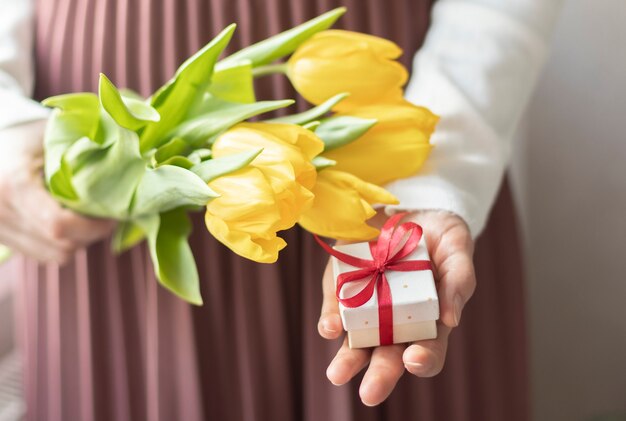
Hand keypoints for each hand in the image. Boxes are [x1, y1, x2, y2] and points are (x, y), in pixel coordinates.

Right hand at [0, 120, 114, 263]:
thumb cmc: (27, 136)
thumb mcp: (52, 137)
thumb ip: (82, 154)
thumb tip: (124, 167)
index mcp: (14, 185)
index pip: (59, 225)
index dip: (93, 226)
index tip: (113, 215)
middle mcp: (0, 212)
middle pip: (61, 245)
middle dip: (91, 234)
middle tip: (108, 214)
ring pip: (54, 254)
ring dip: (78, 240)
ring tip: (87, 216)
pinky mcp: (2, 239)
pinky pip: (43, 254)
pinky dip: (61, 243)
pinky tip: (68, 221)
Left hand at [318, 210, 475, 405]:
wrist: (414, 206)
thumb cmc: (443, 238)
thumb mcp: (458, 252)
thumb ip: (459, 282)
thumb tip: (451, 319)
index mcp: (428, 322)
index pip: (427, 352)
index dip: (424, 361)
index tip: (415, 360)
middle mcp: (396, 321)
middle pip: (388, 357)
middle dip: (380, 376)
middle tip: (370, 394)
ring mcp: (368, 306)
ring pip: (357, 342)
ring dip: (347, 359)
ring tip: (337, 375)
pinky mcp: (345, 286)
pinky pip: (335, 309)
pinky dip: (331, 320)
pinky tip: (330, 328)